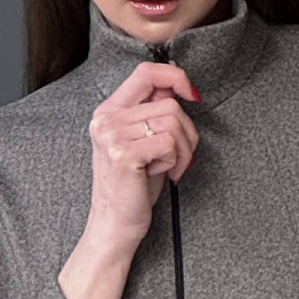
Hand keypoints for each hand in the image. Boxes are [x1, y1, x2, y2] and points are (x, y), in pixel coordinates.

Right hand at [60, 60, 199, 298]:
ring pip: (172, 123)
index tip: (192, 95)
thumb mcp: (143, 141)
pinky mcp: (124, 154)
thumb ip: (154, 112)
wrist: (115, 226)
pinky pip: (169, 144)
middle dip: (188, 132)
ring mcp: (112, 135)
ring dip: (185, 150)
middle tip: (183, 158)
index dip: (175, 76)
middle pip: (168, 103)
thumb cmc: (134, 187)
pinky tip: (165, 176)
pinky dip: (176, 162)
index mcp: (108, 110)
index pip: (145, 72)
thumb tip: (179, 87)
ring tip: (174, 170)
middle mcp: (106, 119)